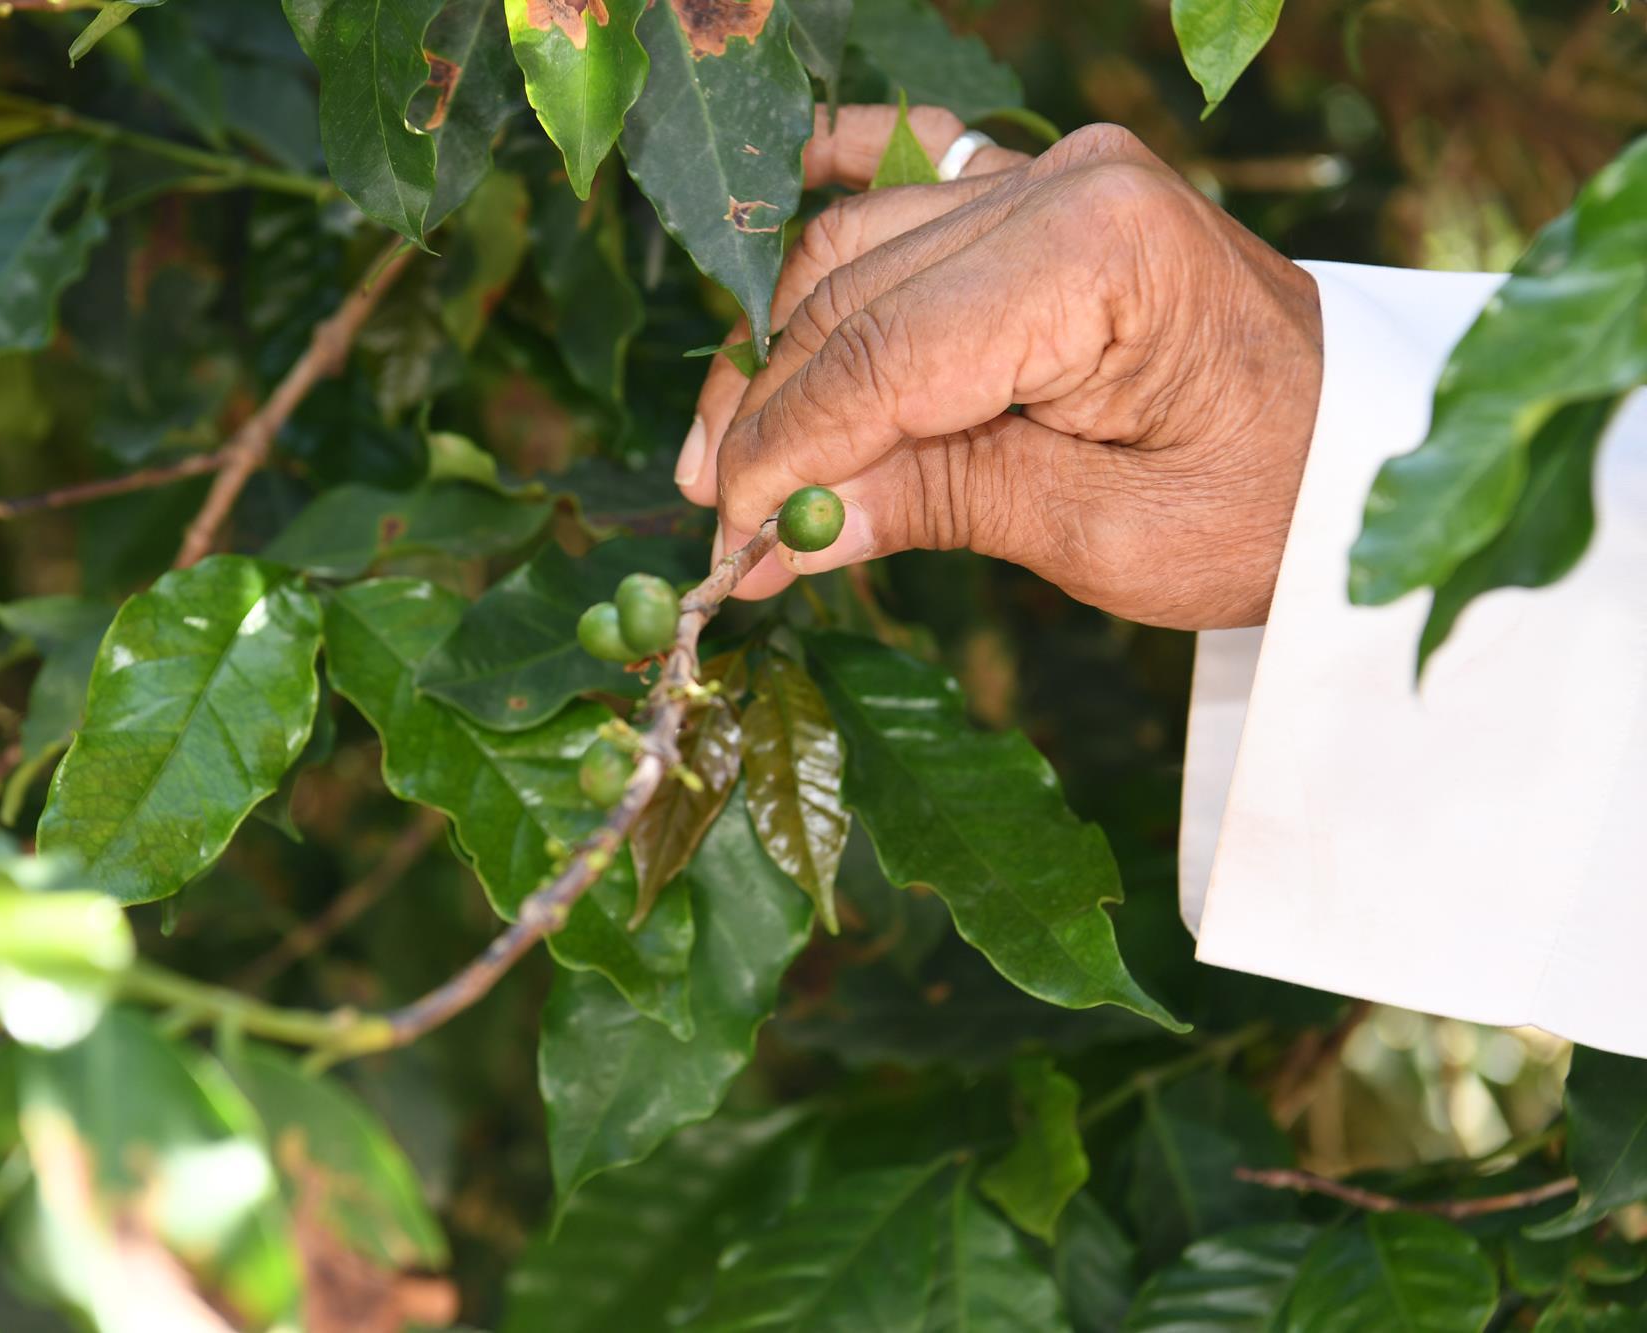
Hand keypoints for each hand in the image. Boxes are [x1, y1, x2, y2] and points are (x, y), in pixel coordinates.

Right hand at [678, 113, 1323, 629]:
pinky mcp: (1034, 191)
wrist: (1354, 447)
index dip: (789, 447)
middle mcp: (1063, 180)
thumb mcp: (1108, 536)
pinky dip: (821, 239)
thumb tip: (786, 533)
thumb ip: (940, 506)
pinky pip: (892, 192)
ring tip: (734, 467)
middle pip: (848, 297)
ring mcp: (1046, 173)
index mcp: (1100, 249)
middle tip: (722, 525)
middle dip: (770, 418)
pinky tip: (756, 281)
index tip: (729, 536)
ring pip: (846, 253)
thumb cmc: (1264, 501)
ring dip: (778, 360)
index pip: (887, 351)